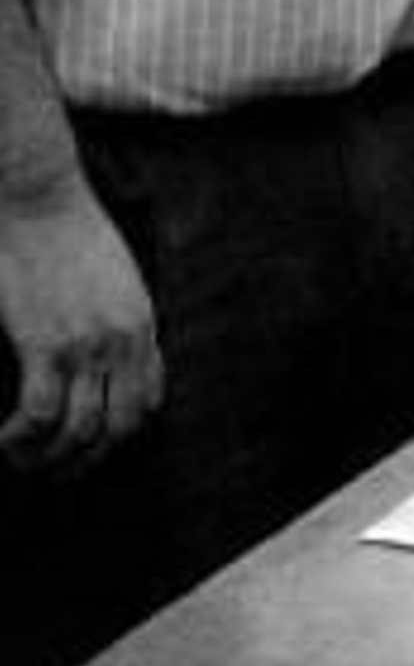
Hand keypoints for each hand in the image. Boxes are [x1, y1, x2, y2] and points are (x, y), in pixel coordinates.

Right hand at [0, 172, 161, 473]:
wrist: (40, 199)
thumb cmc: (71, 232)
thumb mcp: (118, 277)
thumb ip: (122, 318)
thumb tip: (116, 354)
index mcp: (141, 324)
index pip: (147, 401)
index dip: (117, 430)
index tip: (85, 437)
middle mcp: (122, 340)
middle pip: (119, 428)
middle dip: (87, 458)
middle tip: (53, 465)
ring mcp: (86, 344)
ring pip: (81, 431)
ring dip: (51, 458)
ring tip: (24, 456)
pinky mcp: (44, 343)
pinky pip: (40, 415)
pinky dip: (23, 439)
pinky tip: (6, 438)